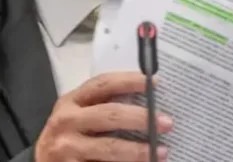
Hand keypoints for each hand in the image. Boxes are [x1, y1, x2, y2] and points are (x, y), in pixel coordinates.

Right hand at [35, 71, 172, 161]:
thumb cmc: (67, 136)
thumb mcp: (76, 115)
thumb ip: (101, 106)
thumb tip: (148, 101)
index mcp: (70, 101)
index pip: (102, 84)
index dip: (129, 81)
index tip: (154, 82)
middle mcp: (65, 121)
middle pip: (109, 114)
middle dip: (141, 118)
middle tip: (166, 122)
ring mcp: (66, 148)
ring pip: (109, 147)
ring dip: (139, 150)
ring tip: (162, 152)